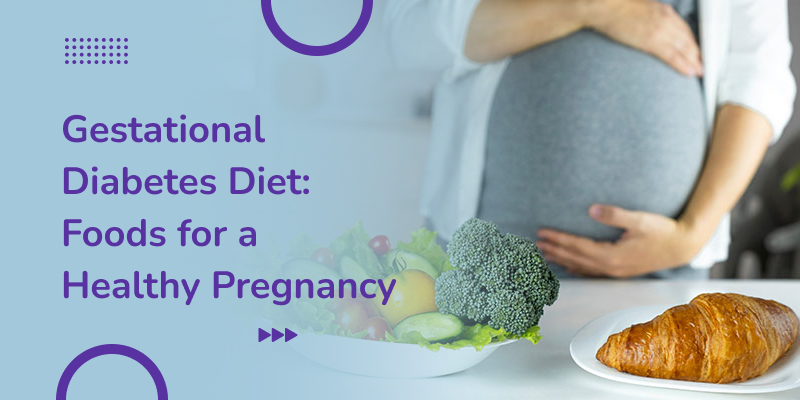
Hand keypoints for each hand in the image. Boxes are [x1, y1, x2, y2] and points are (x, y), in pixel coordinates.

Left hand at [536, 205, 705, 277]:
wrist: (683, 246)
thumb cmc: (663, 231)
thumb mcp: (640, 219)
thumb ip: (615, 215)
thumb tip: (592, 209)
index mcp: (612, 255)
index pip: (577, 246)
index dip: (558, 239)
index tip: (542, 232)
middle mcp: (610, 267)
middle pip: (575, 258)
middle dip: (554, 250)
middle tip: (535, 244)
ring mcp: (615, 271)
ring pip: (581, 267)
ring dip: (562, 260)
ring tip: (544, 254)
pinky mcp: (620, 270)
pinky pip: (592, 271)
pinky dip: (576, 267)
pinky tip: (568, 265)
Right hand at [588, 0, 702, 75]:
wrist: (607, 7)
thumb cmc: (618, 7)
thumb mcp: (644, 7)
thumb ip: (654, 16)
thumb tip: (656, 25)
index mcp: (665, 11)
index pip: (685, 29)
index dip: (693, 42)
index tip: (696, 51)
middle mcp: (667, 20)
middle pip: (688, 40)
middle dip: (697, 54)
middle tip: (702, 65)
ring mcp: (661, 31)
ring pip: (684, 49)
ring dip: (693, 62)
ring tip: (698, 72)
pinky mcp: (652, 42)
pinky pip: (672, 56)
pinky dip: (682, 65)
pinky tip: (689, 72)